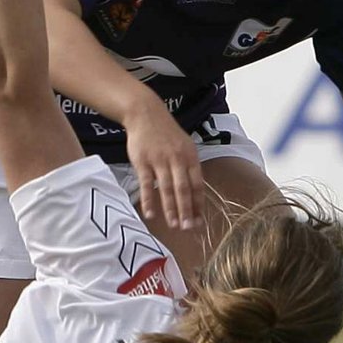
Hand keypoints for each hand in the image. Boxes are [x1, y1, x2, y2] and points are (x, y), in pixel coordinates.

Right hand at [125, 105, 203, 229]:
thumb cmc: (166, 133)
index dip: (198, 204)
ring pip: (167, 189)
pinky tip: (151, 214)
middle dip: (187, 211)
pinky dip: (149, 200)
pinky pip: (147, 184)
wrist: (146, 114)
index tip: (199, 221)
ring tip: (174, 225)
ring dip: (170, 209)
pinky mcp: (143, 162)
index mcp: (190, 157)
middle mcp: (177, 160)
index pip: (197, 185)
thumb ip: (189, 168)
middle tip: (188, 228)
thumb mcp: (184, 146)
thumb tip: (195, 193)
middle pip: (184, 189)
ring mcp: (159, 161)